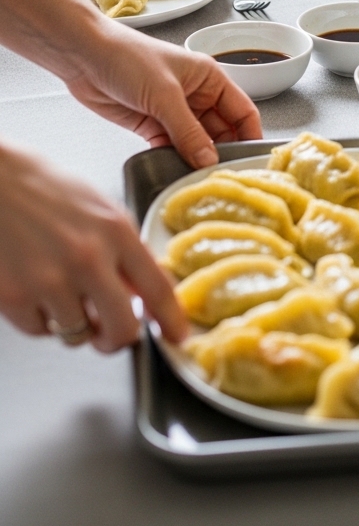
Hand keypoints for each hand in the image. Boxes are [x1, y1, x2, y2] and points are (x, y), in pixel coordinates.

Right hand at [0, 143, 185, 351]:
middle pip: (123, 329)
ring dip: (74, 324)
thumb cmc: (42, 187)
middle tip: (110, 333)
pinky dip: (41, 319)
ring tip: (62, 294)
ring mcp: (50, 280)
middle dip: (118, 338)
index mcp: (115, 230)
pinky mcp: (15, 297)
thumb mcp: (98, 206)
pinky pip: (41, 331)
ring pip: (78, 335)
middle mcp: (87, 258)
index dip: (171, 320)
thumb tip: (139, 289)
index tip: (176, 335)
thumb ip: (122, 248)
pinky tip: (36, 290)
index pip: (157, 288)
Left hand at [63, 31, 262, 166]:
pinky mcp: (152, 125)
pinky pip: (172, 148)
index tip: (250, 163)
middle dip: (221, 154)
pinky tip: (175, 173)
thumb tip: (209, 161)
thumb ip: (189, 131)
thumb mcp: (165, 94)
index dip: (249, 136)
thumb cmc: (128, 57)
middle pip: (221, 132)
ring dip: (196, 160)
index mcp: (209, 78)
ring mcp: (173, 112)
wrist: (83, 56)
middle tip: (221, 180)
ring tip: (199, 181)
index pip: (242, 111)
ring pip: (196, 143)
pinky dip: (174, 160)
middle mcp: (196, 96)